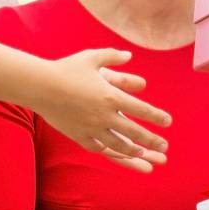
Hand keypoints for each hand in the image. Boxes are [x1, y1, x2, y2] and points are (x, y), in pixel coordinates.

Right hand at [33, 49, 171, 171]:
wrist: (40, 86)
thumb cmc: (68, 68)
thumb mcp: (93, 57)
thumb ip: (113, 57)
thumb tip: (129, 56)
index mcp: (111, 96)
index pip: (142, 110)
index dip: (157, 117)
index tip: (167, 122)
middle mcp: (104, 115)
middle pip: (135, 132)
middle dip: (152, 141)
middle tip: (164, 147)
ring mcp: (91, 128)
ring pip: (117, 145)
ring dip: (133, 150)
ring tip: (143, 154)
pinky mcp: (78, 135)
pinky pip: (97, 147)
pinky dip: (109, 151)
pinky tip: (116, 153)